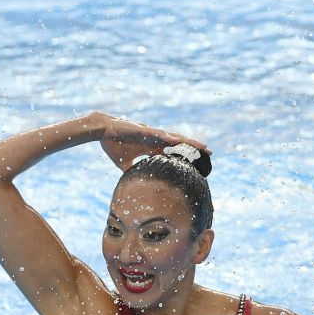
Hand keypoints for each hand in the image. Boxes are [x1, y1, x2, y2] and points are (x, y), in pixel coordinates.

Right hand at [93, 113, 210, 170]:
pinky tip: (180, 140)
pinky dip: (169, 137)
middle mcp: (156, 140)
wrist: (103, 131)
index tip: (200, 162)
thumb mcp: (124, 163)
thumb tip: (134, 184)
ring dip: (189, 141)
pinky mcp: (144, 131)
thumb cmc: (113, 144)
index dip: (187, 156)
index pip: (174, 152)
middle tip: (210, 152)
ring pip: (175, 138)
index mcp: (153, 147)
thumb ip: (132, 171)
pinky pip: (159, 134)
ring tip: (203, 145)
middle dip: (195, 148)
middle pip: (180, 144)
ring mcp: (152, 135)